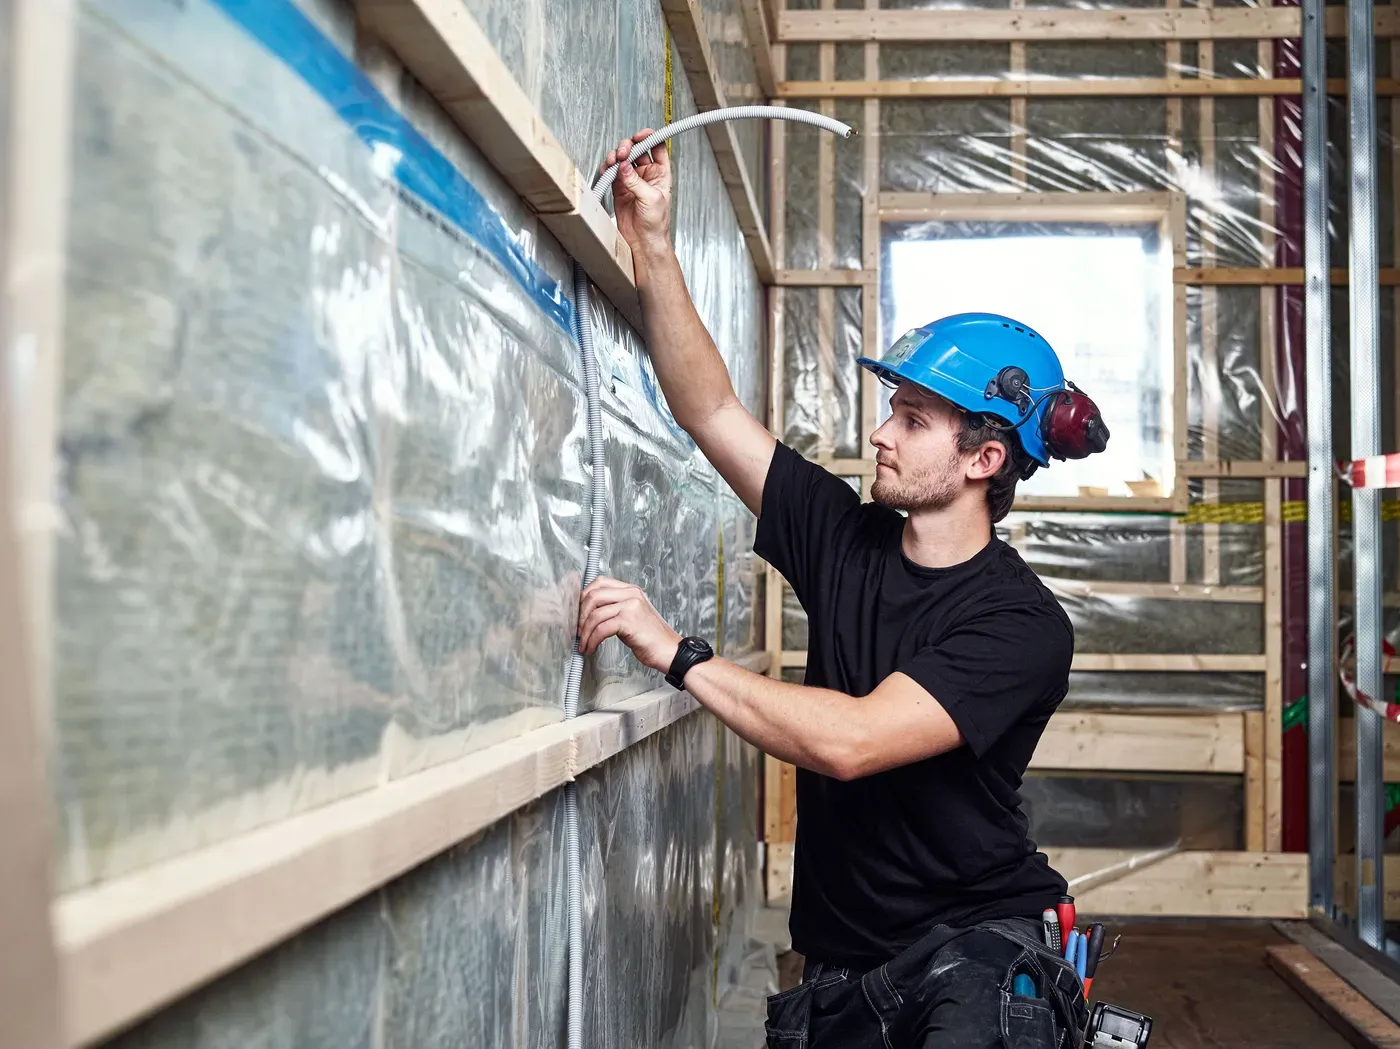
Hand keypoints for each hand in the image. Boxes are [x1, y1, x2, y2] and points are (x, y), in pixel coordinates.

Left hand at [578, 576, 681, 673]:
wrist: (670, 651)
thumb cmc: (651, 637)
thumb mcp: (632, 616)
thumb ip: (614, 608)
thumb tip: (588, 612)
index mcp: (631, 590)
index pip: (600, 582)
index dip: (584, 597)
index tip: (578, 612)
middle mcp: (631, 594)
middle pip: (593, 595)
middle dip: (581, 615)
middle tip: (578, 630)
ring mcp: (631, 606)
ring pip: (595, 614)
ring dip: (585, 633)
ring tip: (584, 644)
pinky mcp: (629, 621)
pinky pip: (601, 629)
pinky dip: (592, 640)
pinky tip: (592, 648)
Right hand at [601, 130, 671, 254]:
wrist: (643, 242)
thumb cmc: (656, 225)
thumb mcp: (651, 199)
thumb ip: (636, 181)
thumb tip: (625, 167)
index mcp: (660, 174)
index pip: (656, 147)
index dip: (649, 138)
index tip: (639, 136)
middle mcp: (646, 175)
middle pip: (636, 150)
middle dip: (628, 147)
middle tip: (623, 153)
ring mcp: (632, 180)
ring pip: (622, 159)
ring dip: (616, 157)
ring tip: (613, 162)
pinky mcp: (620, 188)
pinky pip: (612, 172)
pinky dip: (608, 168)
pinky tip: (608, 170)